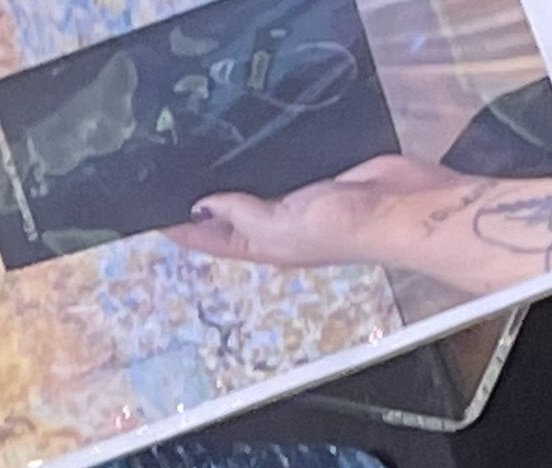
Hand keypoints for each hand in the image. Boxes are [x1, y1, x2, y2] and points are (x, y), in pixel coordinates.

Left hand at [165, 153, 551, 293]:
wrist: (401, 208)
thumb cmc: (342, 227)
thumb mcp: (279, 225)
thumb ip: (240, 212)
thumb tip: (201, 206)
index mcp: (261, 246)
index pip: (209, 238)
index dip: (180, 226)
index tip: (150, 208)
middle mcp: (276, 226)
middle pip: (229, 213)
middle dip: (203, 198)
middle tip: (172, 170)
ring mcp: (299, 199)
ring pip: (256, 186)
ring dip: (234, 173)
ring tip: (203, 149)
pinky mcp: (320, 174)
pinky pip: (284, 164)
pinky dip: (267, 154)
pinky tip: (251, 137)